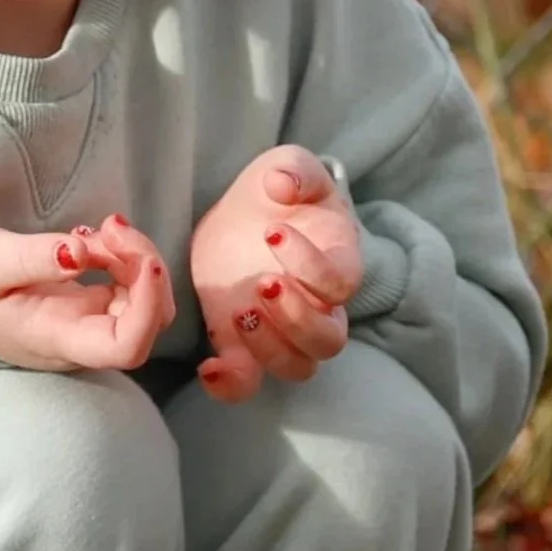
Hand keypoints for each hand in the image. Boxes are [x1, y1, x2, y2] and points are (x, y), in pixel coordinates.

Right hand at [0, 213, 176, 374]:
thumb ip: (33, 258)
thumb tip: (81, 252)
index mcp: (56, 338)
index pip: (126, 346)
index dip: (148, 306)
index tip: (142, 260)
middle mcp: (79, 340)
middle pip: (148, 323)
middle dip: (147, 269)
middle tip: (112, 225)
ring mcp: (85, 326)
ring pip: (142, 304)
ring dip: (137, 260)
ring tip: (102, 227)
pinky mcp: (86, 308)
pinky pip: (126, 291)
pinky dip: (124, 260)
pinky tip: (97, 238)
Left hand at [188, 146, 362, 401]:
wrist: (246, 213)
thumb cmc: (279, 190)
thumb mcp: (289, 165)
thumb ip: (294, 169)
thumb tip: (282, 185)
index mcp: (339, 262)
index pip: (343, 284)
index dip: (313, 268)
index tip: (273, 231)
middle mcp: (318, 306)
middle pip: (328, 341)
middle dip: (296, 319)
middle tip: (262, 283)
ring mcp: (280, 329)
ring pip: (298, 367)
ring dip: (269, 348)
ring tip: (238, 311)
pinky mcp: (240, 341)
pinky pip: (249, 383)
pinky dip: (231, 385)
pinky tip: (208, 367)